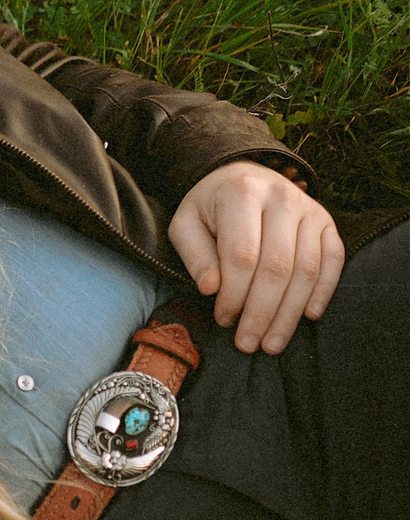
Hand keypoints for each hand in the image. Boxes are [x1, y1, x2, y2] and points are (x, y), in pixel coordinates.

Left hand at [167, 160, 344, 353]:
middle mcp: (282, 198)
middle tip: (249, 344)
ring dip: (290, 312)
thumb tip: (211, 289)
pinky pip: (334, 260)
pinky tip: (308, 316)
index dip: (234, 294)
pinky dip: (323, 291)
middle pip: (277, 267)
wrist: (243, 175)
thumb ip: (194, 255)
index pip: (242, 255)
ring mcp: (310, 210)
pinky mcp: (327, 222)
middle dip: (262, 313)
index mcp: (242, 193)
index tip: (223, 320)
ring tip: (272, 343)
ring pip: (307, 269)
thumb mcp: (186, 224)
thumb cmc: (210, 207)